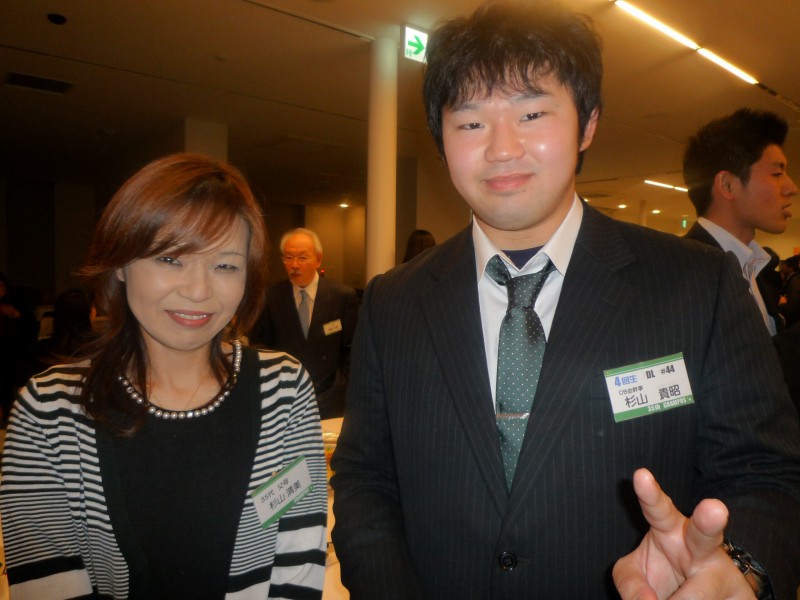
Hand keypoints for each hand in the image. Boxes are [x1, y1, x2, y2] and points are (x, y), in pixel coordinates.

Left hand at [613, 468, 755, 599]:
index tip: (640, 474)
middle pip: (706, 533)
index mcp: (670, 529)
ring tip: (685, 597)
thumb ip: (631, 581)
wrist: (708, 595)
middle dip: (709, 520)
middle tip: (714, 508)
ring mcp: (726, 575)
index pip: (657, 509)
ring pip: (708, 589)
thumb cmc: (665, 576)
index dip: (650, 493)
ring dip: (691, 598)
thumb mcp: (636, 572)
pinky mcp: (743, 598)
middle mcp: (702, 547)